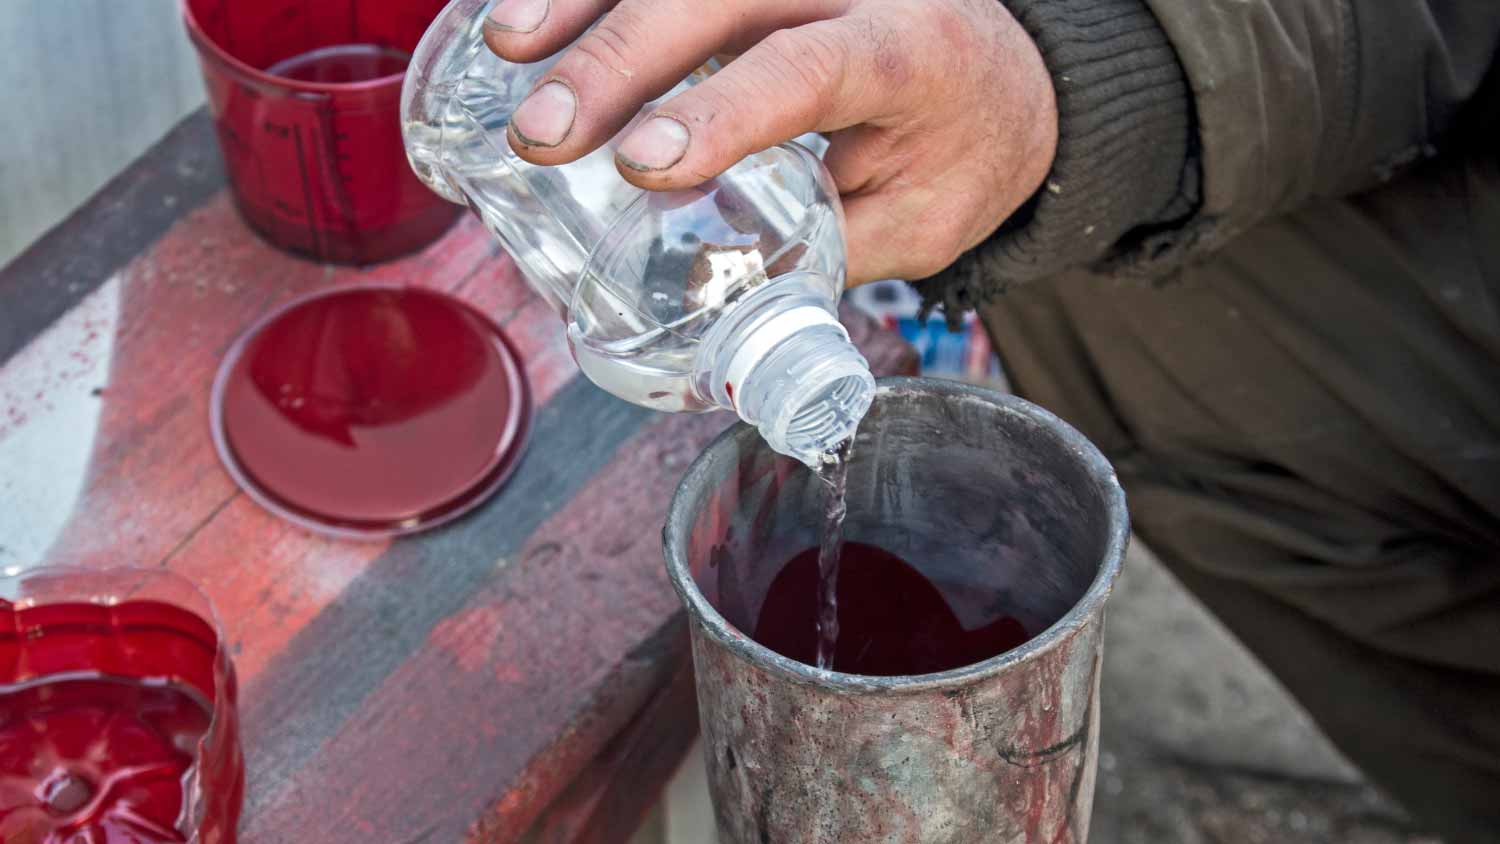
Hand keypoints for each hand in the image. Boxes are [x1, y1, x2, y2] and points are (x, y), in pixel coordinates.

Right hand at [483, 0, 1057, 284]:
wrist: (1006, 68)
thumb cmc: (964, 148)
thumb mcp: (926, 222)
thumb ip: (832, 252)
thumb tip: (722, 306)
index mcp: (908, 52)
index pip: (806, 67)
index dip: (722, 110)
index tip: (643, 163)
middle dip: (617, 61)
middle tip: (541, 136)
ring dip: (584, 1)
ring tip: (507, 50)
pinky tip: (530, 17)